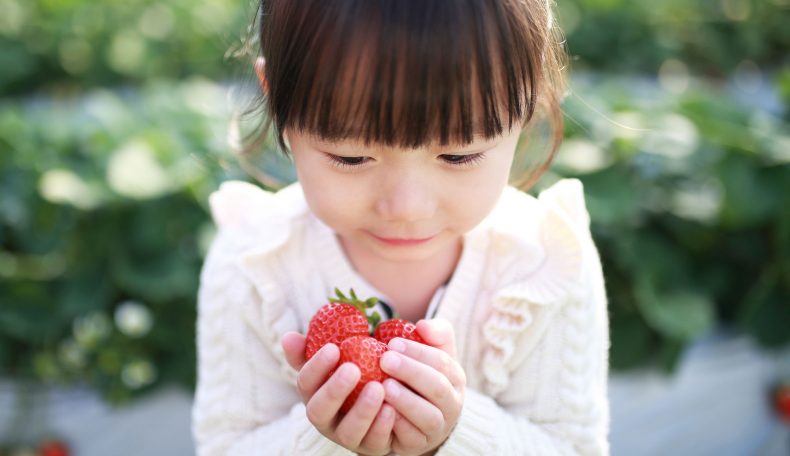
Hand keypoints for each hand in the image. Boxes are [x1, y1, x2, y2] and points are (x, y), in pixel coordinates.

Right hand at [281, 332, 395, 455]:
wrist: (386, 405)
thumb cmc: (356, 377)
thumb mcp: (338, 361)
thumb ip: (315, 348)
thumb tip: (288, 337)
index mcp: (314, 396)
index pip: (305, 383)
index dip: (316, 367)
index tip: (333, 349)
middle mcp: (326, 420)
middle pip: (319, 411)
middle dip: (334, 390)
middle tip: (352, 369)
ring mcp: (348, 437)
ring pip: (347, 432)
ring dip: (362, 410)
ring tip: (378, 388)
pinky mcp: (371, 447)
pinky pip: (374, 441)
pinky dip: (382, 426)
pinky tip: (392, 408)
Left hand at [379, 319, 465, 454]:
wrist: (414, 416)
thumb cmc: (420, 375)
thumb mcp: (431, 352)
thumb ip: (434, 333)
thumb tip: (423, 325)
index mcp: (455, 378)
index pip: (442, 363)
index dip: (418, 352)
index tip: (392, 343)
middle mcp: (452, 404)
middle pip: (438, 388)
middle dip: (411, 372)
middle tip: (384, 359)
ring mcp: (438, 428)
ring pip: (429, 417)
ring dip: (406, 401)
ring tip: (384, 386)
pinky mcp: (419, 445)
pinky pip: (412, 438)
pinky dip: (398, 426)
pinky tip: (382, 411)